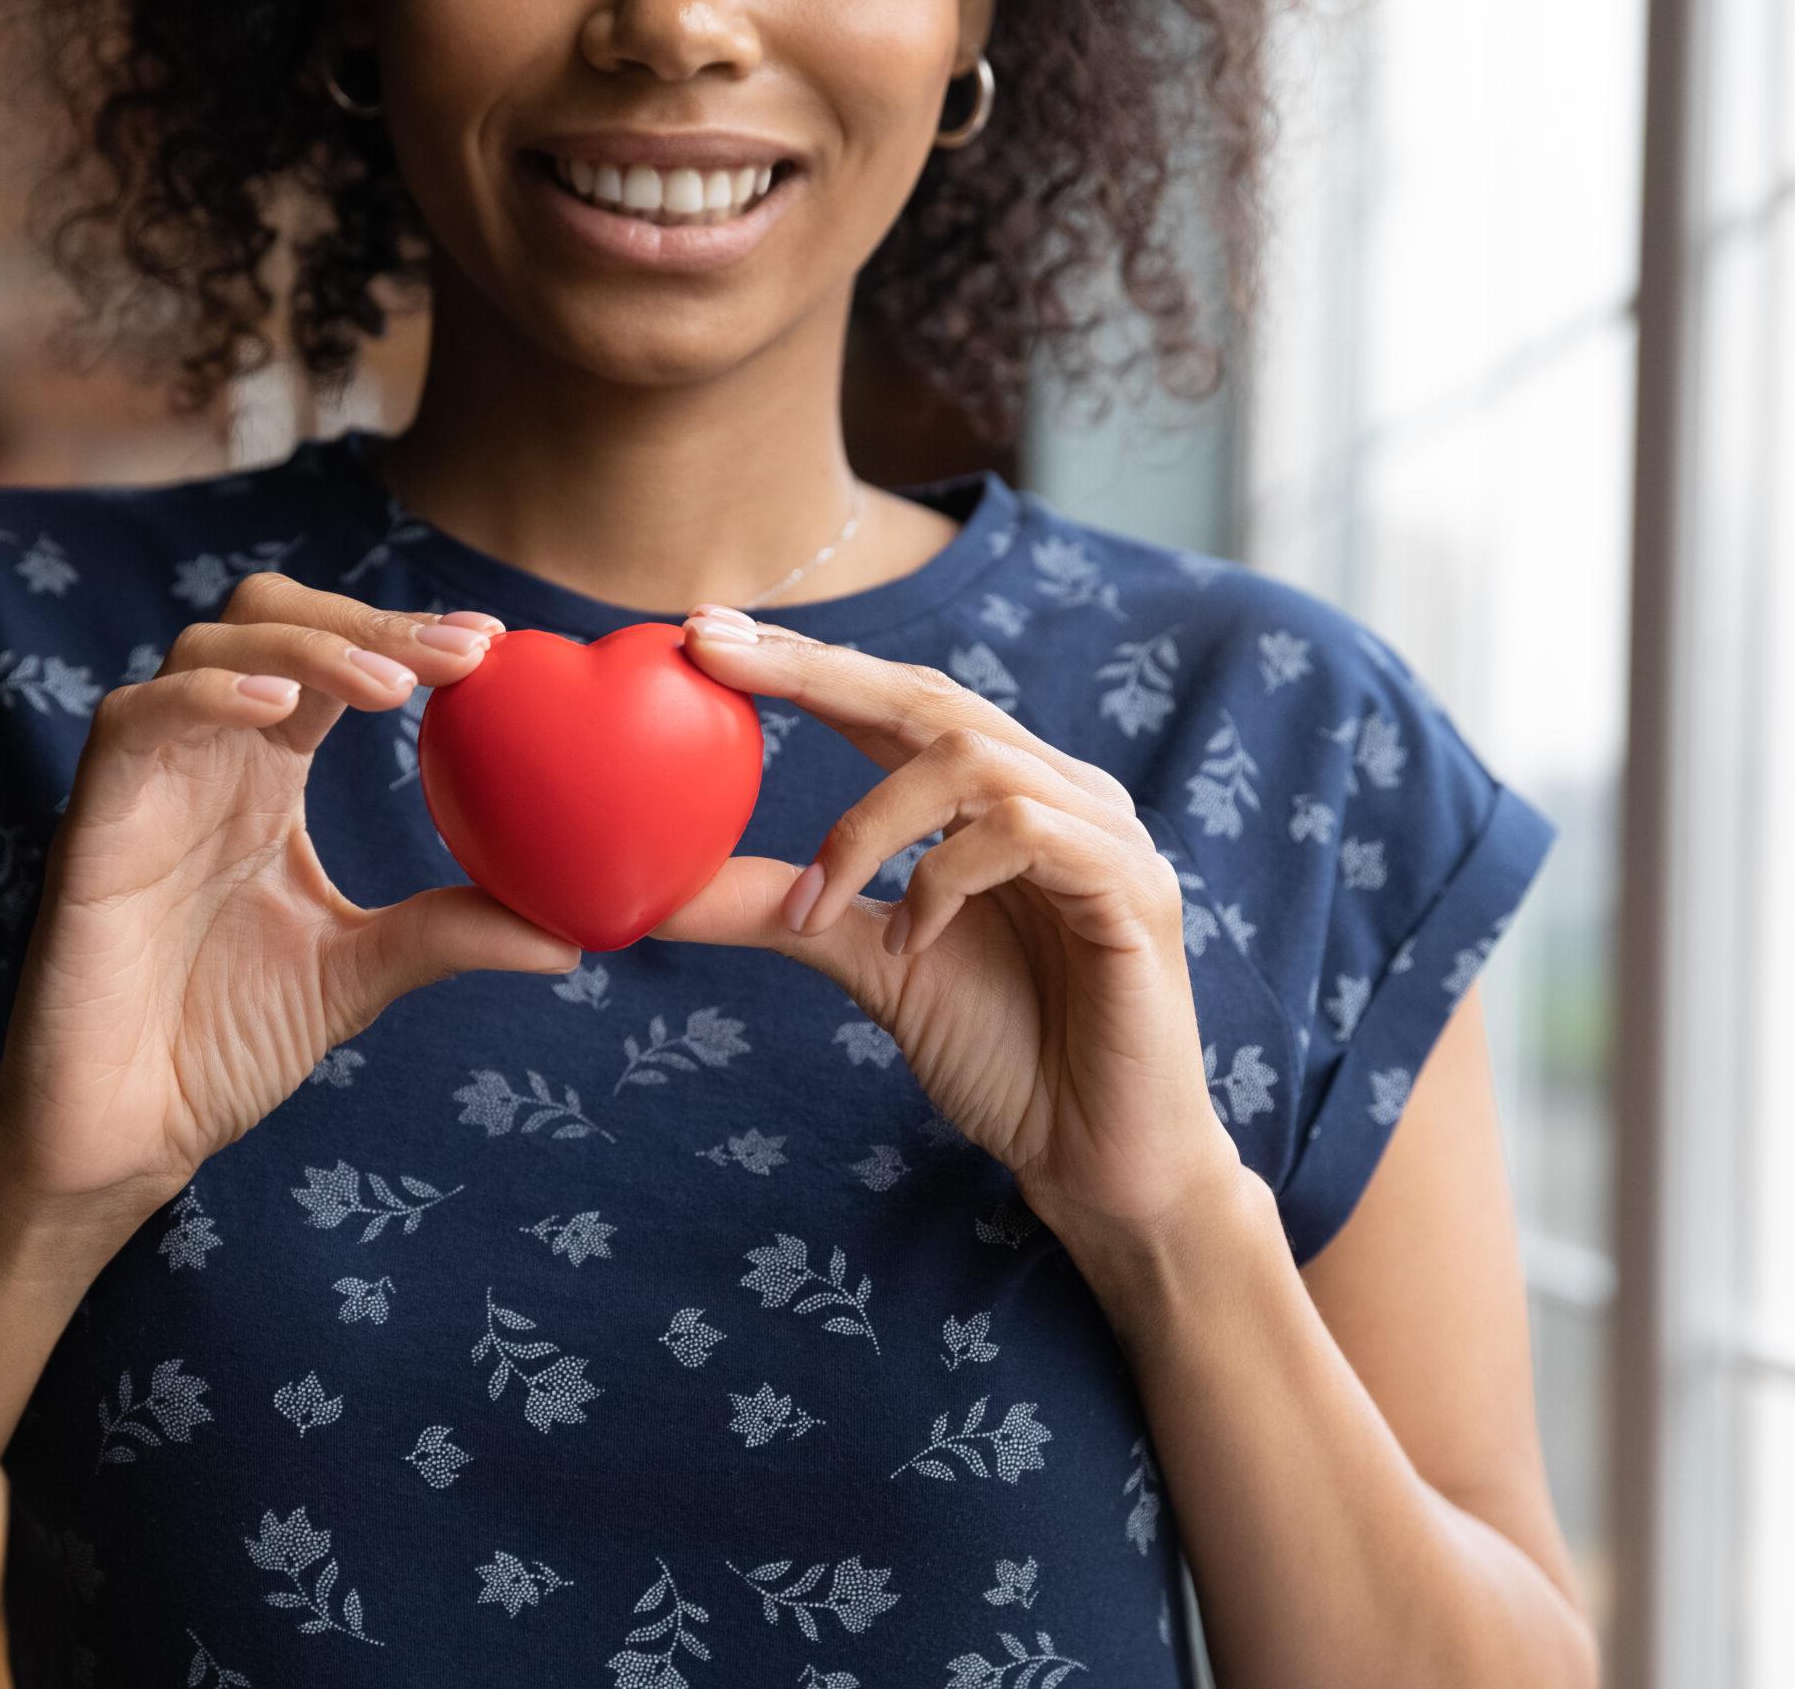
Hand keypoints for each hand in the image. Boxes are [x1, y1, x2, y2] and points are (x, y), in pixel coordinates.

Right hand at [0, 574, 581, 1235]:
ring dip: (307, 647)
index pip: (337, 661)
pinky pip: (135, 719)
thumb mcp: (358, 977)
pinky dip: (207, 696)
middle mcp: (207, 758)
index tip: (493, 645)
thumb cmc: (219, 1047)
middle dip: (366, 617)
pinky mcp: (94, 821)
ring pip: (207, 645)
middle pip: (270, 616)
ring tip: (391, 688)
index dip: (406, 633)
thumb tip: (572, 939)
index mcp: (266, 776)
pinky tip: (280, 711)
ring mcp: (146, 782)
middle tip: (460, 655)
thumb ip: (447, 934)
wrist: (123, 1134)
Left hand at [650, 607, 1246, 1259]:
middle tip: (716, 656)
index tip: (705, 635)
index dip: (806, 662)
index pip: (896, 701)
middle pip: (929, 697)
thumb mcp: (870, 966)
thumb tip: (661, 889)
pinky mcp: (1133, 889)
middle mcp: (1057, 794)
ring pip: (969, 760)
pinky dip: (943, 880)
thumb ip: (785, 913)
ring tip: (816, 910)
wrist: (1099, 1159)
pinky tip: (912, 945)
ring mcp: (1103, 834)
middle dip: (815, 672)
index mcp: (998, 799)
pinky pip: (1027, 832)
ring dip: (868, 827)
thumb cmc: (1004, 1055)